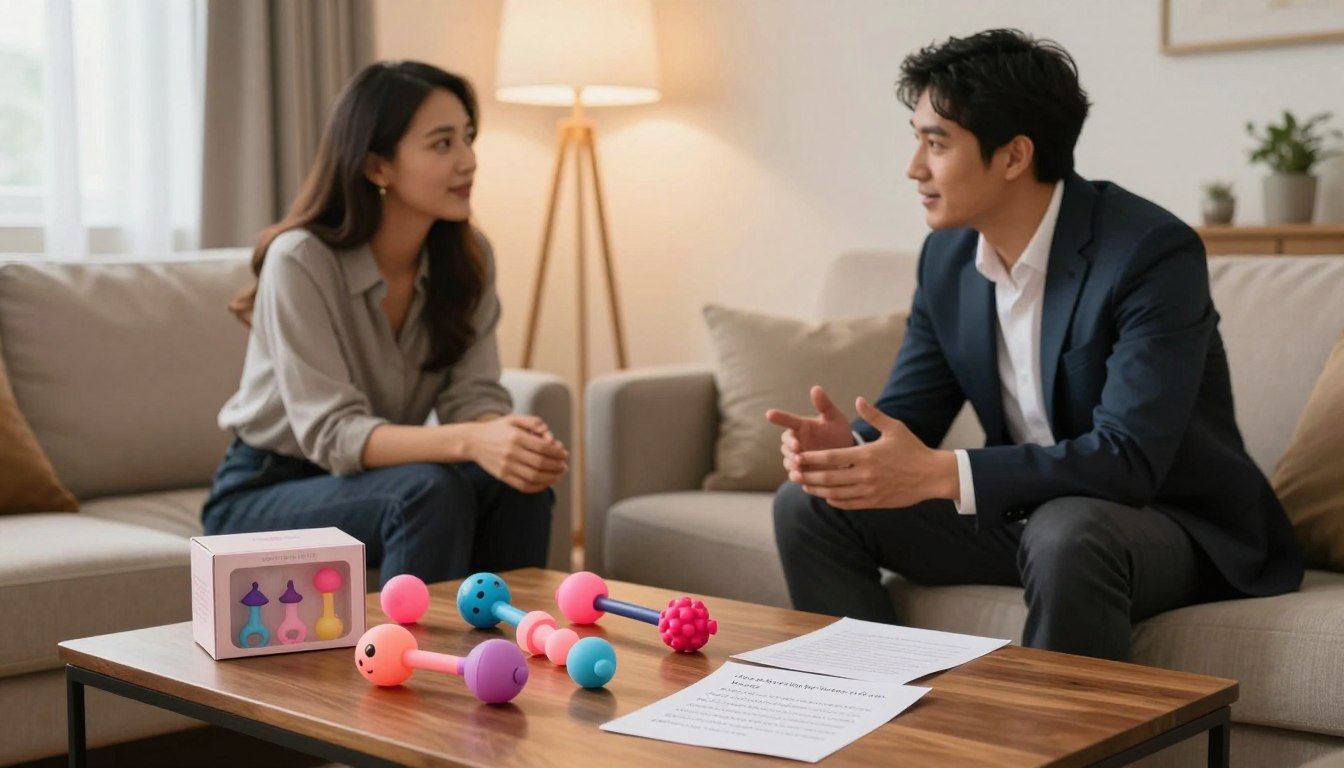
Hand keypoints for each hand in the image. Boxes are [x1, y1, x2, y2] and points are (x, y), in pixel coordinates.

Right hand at [466, 415, 567, 492]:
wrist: (473, 442)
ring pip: (534, 476)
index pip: (543, 448)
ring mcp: (506, 466)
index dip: (557, 453)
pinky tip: (546, 483)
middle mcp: (511, 452)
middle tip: (564, 466)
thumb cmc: (496, 429)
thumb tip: (548, 431)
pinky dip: (538, 487)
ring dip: (550, 478)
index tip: (564, 454)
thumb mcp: (514, 419)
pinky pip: (523, 486)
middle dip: (556, 466)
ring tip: (558, 475)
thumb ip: (533, 422)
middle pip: (541, 463)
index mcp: (516, 437)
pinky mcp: (502, 476)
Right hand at [765, 385, 856, 474]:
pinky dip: (796, 476)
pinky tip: (800, 478)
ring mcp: (797, 457)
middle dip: (790, 447)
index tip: (769, 414)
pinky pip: (794, 475)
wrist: (847, 456)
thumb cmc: (838, 432)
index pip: (787, 420)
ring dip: (792, 463)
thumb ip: (824, 405)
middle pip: (786, 444)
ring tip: (800, 466)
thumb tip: (816, 388)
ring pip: (788, 460)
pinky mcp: (802, 472)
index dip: (779, 417)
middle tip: (797, 448)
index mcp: (801, 426)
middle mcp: (796, 441)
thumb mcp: (834, 418)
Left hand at [790, 397, 957, 509]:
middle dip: (809, 475)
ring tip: (805, 485)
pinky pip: (849, 504)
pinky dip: (834, 501)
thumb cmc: (913, 449)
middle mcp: (865, 474)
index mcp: (867, 455)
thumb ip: (873, 415)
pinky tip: (826, 496)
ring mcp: (870, 491)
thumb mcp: (894, 428)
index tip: (798, 456)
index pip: (832, 457)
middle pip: (829, 478)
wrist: (932, 475)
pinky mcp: (875, 502)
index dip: (812, 458)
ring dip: (818, 490)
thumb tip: (858, 400)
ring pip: (836, 493)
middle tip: (794, 473)